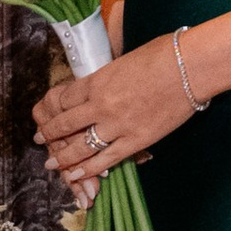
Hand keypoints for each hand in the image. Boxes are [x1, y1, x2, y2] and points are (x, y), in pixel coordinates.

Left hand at [33, 30, 196, 202]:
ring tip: (52, 164)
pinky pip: (106, 159)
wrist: (190, 66)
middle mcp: (100, 104)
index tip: (48, 115)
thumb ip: (110, 75)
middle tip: (40, 139)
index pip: (64, 99)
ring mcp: (117, 125)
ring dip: (63, 157)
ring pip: (80, 147)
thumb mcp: (125, 60)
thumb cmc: (164, 54)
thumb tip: (108, 81)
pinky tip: (76, 176)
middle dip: (50, 134)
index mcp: (96, 81)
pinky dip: (89, 170)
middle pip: (65, 124)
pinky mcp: (136, 140)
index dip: (53, 110)